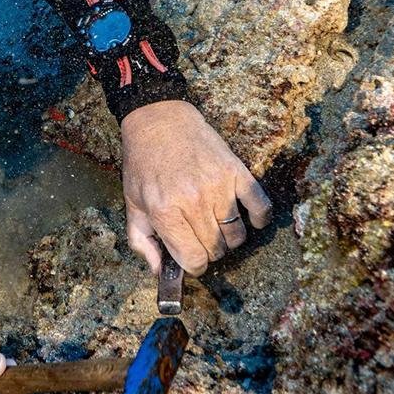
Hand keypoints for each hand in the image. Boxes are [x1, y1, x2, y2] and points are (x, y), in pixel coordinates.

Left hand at [120, 100, 271, 275]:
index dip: (194, 265)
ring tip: (218, 226)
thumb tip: (157, 272)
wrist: (159, 121)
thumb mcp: (133, 203)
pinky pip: (260, 207)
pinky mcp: (236, 171)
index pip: (193, 260)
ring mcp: (218, 187)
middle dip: (210, 251)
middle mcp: (193, 202)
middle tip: (201, 238)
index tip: (192, 258)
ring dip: (230, 238)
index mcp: (166, 212)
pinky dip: (259, 219)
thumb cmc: (144, 164)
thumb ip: (142, 242)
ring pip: (237, 235)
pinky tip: (250, 219)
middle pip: (217, 250)